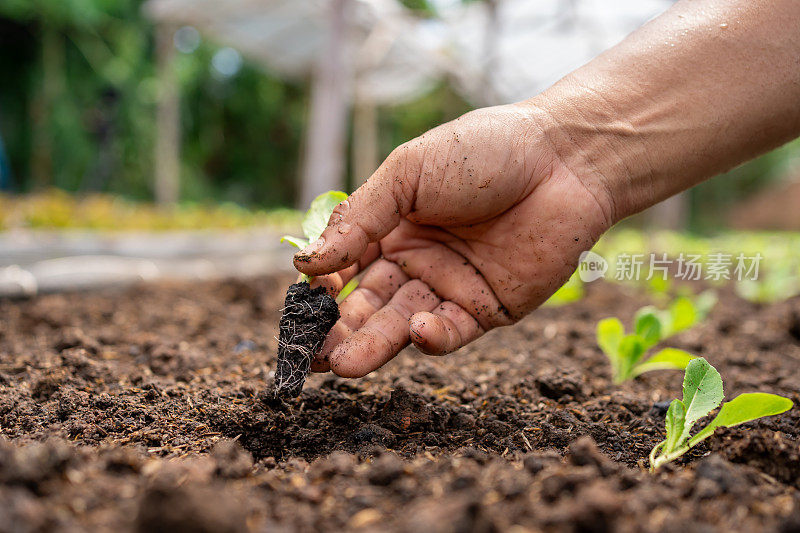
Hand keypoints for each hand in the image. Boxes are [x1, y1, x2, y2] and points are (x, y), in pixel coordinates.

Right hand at [294, 102, 612, 376]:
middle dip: (338, 330)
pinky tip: (418, 329)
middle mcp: (415, 262)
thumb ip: (359, 218)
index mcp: (390, 227)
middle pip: (368, 304)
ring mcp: (450, 287)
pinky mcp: (487, 309)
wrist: (564, 158)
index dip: (323, 286)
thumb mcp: (408, 174)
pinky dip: (432, 337)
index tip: (308, 298)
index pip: (344, 267)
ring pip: (401, 325)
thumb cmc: (484, 152)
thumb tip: (305, 263)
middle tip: (312, 356)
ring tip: (343, 364)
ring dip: (372, 345)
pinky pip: (451, 331)